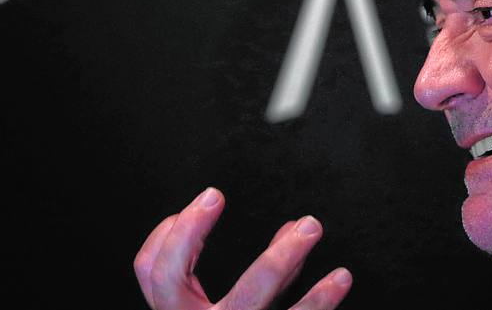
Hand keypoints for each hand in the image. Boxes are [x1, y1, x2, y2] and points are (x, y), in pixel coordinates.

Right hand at [134, 187, 351, 309]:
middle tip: (217, 193)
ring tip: (310, 226)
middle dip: (192, 232)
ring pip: (248, 297)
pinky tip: (340, 278)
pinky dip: (318, 301)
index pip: (151, 274)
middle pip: (173, 283)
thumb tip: (291, 228)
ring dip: (281, 256)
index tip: (205, 200)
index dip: (168, 233)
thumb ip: (261, 277)